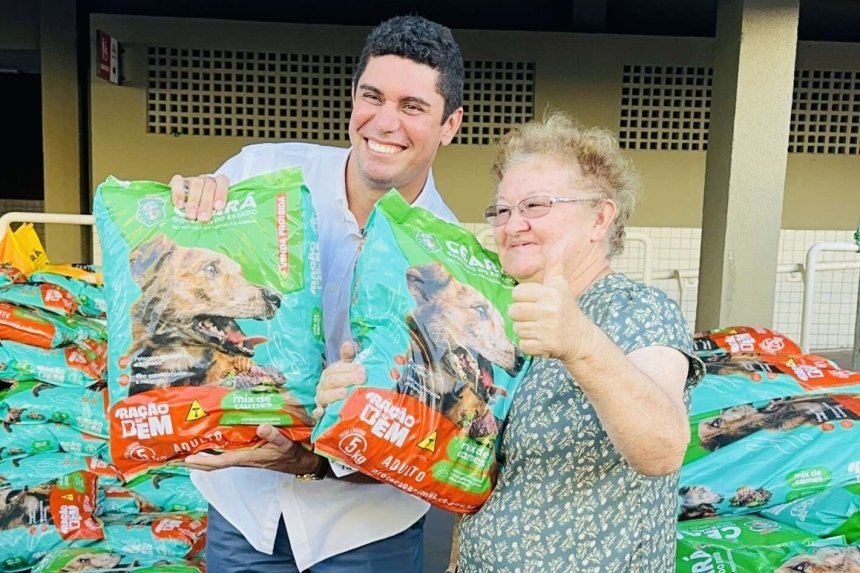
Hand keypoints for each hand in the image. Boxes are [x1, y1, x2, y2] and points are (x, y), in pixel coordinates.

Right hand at [168, 174, 229, 221]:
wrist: (182, 217)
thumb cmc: (203, 219)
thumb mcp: (214, 219)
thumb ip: (220, 220)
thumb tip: (227, 233)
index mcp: (218, 186)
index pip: (222, 181)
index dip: (221, 192)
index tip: (218, 207)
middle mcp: (205, 181)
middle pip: (209, 185)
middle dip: (207, 202)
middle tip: (203, 218)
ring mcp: (191, 180)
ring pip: (196, 183)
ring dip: (194, 201)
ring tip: (191, 216)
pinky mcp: (176, 182)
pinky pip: (177, 182)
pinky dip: (178, 193)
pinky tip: (179, 205)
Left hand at [182, 424, 320, 474]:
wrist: (303, 462)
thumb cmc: (294, 454)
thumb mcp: (287, 444)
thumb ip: (275, 436)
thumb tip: (261, 427)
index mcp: (250, 458)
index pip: (222, 462)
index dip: (204, 462)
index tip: (187, 460)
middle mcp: (244, 458)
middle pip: (214, 463)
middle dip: (196, 461)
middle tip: (176, 456)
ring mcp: (246, 456)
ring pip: (219, 459)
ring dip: (203, 456)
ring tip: (188, 447)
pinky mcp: (250, 453)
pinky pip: (228, 453)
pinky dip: (216, 450)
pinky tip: (211, 443)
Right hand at [313, 341, 364, 418]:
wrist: (338, 407)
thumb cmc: (345, 384)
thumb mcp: (348, 370)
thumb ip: (349, 357)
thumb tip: (349, 343)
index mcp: (330, 373)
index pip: (336, 368)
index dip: (349, 368)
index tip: (363, 369)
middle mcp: (323, 385)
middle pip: (331, 381)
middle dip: (346, 379)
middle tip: (362, 379)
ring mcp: (321, 400)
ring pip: (323, 396)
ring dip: (333, 394)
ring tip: (344, 393)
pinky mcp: (320, 414)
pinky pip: (316, 413)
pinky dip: (318, 412)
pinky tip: (322, 412)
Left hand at [508, 242, 590, 361]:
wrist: (580, 338)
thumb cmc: (566, 308)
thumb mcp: (560, 284)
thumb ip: (555, 263)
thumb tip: (561, 242)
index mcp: (550, 293)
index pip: (517, 293)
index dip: (523, 299)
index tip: (536, 302)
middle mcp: (548, 310)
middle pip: (513, 311)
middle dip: (522, 315)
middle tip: (536, 317)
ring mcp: (546, 329)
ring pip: (516, 328)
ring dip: (526, 330)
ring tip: (540, 328)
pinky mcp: (543, 346)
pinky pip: (522, 344)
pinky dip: (529, 344)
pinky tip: (542, 340)